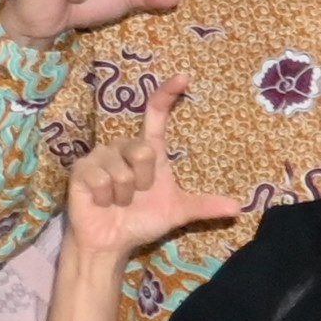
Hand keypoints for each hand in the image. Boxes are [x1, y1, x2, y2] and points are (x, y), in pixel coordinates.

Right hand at [62, 85, 243, 265]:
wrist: (112, 242)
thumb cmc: (141, 221)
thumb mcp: (176, 211)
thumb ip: (204, 206)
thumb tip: (238, 208)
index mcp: (146, 150)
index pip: (155, 115)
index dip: (167, 94)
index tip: (184, 77)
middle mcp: (123, 147)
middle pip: (143, 151)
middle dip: (142, 181)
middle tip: (135, 195)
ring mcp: (100, 156)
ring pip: (122, 171)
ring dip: (124, 196)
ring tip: (117, 202)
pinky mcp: (81, 169)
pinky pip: (102, 180)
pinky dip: (106, 199)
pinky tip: (101, 203)